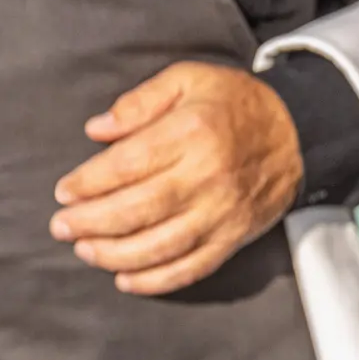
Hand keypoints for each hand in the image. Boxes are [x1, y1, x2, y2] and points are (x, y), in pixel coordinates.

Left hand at [49, 61, 301, 295]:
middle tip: (61, 226)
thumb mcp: (187, 79)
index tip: (63, 191)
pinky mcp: (234, 237)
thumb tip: (96, 129)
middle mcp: (208, 177)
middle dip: (92, 222)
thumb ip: (139, 102)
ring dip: (116, 254)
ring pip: (162, 244)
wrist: (298, 133)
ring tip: (84, 251)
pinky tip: (125, 279)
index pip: (129, 164)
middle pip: (140, 208)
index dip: (90, 181)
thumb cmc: (233, 104)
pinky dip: (156, 279)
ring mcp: (223, 212)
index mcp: (192, 133)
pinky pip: (192, 267)